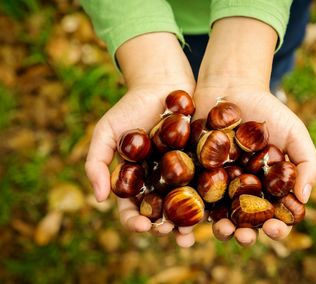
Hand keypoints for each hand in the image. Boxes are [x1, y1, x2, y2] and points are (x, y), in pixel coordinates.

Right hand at [85, 33, 197, 246]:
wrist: (162, 84)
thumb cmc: (130, 107)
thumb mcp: (106, 131)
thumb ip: (96, 162)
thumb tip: (99, 198)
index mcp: (137, 181)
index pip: (132, 209)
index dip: (134, 221)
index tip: (141, 226)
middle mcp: (159, 183)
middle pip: (161, 213)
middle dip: (165, 227)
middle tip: (171, 233)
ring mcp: (183, 175)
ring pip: (186, 206)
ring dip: (188, 223)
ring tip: (192, 234)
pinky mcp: (203, 164)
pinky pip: (207, 185)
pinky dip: (210, 200)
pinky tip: (215, 211)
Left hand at [193, 85, 315, 245]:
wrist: (230, 86)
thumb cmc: (267, 110)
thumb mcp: (295, 133)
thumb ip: (306, 163)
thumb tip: (304, 199)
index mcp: (266, 188)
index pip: (274, 216)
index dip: (276, 227)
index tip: (274, 228)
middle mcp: (240, 191)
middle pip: (243, 222)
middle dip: (244, 234)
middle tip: (243, 237)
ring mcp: (215, 185)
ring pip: (216, 215)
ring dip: (218, 228)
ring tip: (220, 228)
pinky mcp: (193, 174)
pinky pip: (191, 197)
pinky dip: (190, 211)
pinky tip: (189, 221)